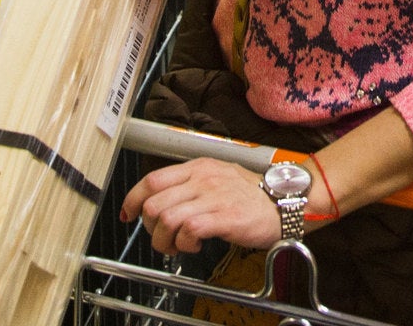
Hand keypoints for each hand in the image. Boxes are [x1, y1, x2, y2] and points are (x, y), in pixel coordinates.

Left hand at [120, 158, 293, 253]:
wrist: (284, 202)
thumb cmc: (251, 194)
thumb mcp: (218, 177)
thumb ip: (190, 185)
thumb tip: (161, 202)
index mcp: (198, 167)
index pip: (153, 179)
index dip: (133, 199)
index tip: (128, 214)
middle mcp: (203, 178)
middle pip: (155, 203)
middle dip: (151, 228)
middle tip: (163, 238)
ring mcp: (213, 196)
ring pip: (167, 218)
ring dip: (166, 240)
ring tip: (179, 245)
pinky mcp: (225, 216)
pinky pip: (189, 230)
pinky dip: (185, 243)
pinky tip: (196, 244)